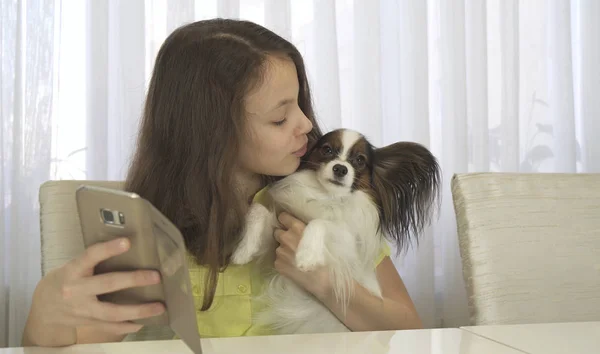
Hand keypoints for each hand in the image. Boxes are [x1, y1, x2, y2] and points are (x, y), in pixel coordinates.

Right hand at [24, 237, 164, 345]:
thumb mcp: (73, 266)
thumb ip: (94, 261)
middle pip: (107, 284)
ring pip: (112, 312)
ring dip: (139, 310)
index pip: (91, 256)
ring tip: (159, 307)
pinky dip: (128, 325)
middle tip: (156, 276)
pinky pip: (110, 327)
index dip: (108, 249)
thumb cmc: (65, 280)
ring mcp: (82, 309)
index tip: (127, 242)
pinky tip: (145, 322)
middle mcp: (76, 290)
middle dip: (134, 280)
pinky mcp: (88, 323)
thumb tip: (130, 249)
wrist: (44, 308)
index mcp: (73, 271)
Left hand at [273, 212, 331, 298]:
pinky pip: (279, 260)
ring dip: (284, 250)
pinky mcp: (278, 265)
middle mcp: (285, 238)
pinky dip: (284, 262)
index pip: (282, 217)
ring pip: (278, 247)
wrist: (326, 278)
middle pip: (277, 232)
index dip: (285, 221)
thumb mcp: (321, 235)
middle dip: (283, 236)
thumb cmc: (329, 255)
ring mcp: (280, 252)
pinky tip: (294, 267)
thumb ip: (308, 229)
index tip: (288, 224)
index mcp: (297, 228)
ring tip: (295, 258)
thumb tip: (303, 227)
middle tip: (293, 243)